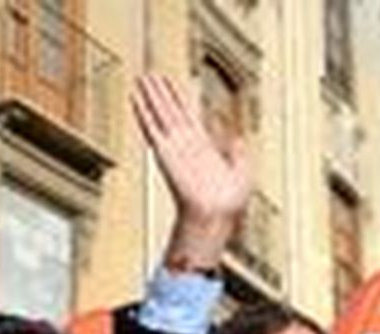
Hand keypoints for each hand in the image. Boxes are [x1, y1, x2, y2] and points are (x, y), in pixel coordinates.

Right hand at [132, 73, 250, 270]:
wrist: (215, 213)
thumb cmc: (228, 201)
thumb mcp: (242, 169)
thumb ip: (239, 150)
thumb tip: (239, 136)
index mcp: (202, 146)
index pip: (188, 116)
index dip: (180, 98)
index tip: (172, 84)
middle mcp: (185, 143)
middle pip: (170, 110)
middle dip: (161, 92)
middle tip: (151, 74)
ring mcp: (173, 145)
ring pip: (159, 113)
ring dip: (150, 95)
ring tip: (142, 78)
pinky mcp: (164, 150)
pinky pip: (151, 126)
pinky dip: (143, 111)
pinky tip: (136, 97)